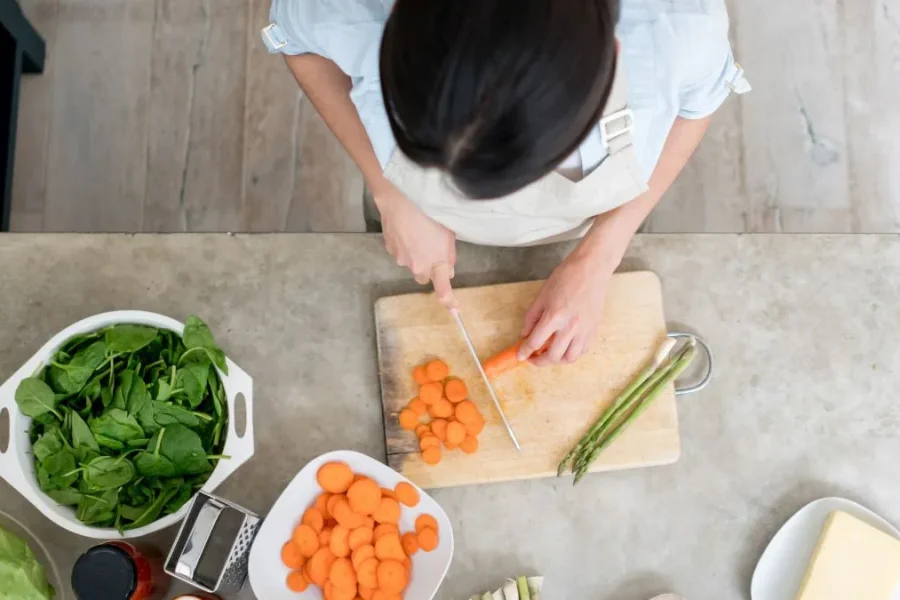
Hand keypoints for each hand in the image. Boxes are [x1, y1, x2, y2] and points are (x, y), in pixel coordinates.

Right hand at [374, 180, 458, 307]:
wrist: (401, 198)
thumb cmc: (430, 213)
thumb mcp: (448, 234)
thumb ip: (449, 256)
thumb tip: (448, 270)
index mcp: (436, 262)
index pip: (443, 289)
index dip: (449, 301)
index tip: (455, 308)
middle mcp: (417, 265)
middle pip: (424, 276)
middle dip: (429, 267)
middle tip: (433, 249)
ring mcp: (401, 258)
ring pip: (411, 263)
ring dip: (416, 254)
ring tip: (419, 232)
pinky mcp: (390, 249)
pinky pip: (400, 252)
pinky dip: (404, 245)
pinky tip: (407, 229)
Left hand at [518, 250, 612, 364]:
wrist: (591, 269)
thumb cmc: (566, 277)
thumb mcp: (542, 295)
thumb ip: (532, 317)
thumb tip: (525, 334)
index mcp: (554, 317)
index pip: (535, 342)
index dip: (525, 351)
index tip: (520, 356)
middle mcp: (570, 327)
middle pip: (552, 356)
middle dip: (539, 361)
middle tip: (533, 358)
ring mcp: (584, 330)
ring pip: (570, 358)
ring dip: (557, 360)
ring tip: (550, 354)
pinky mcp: (594, 329)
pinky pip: (582, 350)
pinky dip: (572, 353)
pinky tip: (565, 347)